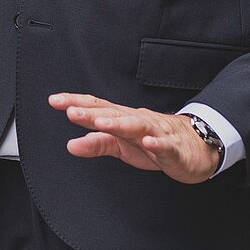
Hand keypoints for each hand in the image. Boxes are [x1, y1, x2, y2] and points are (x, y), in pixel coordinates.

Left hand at [46, 93, 221, 183]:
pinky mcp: (174, 149)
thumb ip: (97, 143)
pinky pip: (166, 146)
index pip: (97, 107)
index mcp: (124, 119)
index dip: (76, 103)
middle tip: (70, 111)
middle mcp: (138, 121)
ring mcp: (157, 133)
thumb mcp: (121, 146)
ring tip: (102, 123)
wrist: (196, 148)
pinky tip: (149, 144)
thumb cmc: (154, 143)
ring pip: (138, 126)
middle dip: (92, 113)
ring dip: (120, 124)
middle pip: (113, 114)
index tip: (54, 100)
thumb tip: (70, 145)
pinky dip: (158, 144)